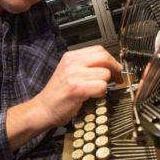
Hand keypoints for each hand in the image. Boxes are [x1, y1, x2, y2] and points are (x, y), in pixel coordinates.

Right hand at [6, 46, 121, 150]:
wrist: (43, 109)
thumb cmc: (58, 95)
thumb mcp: (70, 73)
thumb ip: (87, 66)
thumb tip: (110, 66)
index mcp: (71, 57)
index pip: (99, 49)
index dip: (111, 60)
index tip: (114, 69)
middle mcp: (71, 63)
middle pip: (104, 57)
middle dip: (115, 69)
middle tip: (117, 79)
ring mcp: (73, 75)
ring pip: (105, 73)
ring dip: (106, 84)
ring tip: (97, 90)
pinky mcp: (76, 88)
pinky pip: (101, 86)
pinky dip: (102, 93)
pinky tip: (93, 97)